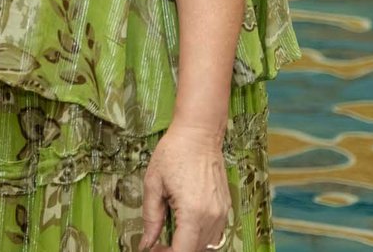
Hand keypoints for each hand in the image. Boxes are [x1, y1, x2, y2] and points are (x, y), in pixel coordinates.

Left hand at [139, 125, 231, 251]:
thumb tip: (146, 243)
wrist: (199, 134)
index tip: (153, 249)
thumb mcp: (153, 184)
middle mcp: (212, 217)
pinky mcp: (226, 207)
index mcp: (193, 213)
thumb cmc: (174, 153)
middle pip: (195, 250)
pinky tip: (185, 228)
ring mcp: (223, 213)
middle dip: (175, 251)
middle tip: (157, 244)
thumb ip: (150, 217)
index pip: (183, 251)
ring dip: (189, 246)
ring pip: (207, 245)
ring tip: (169, 237)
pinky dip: (200, 237)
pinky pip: (215, 234)